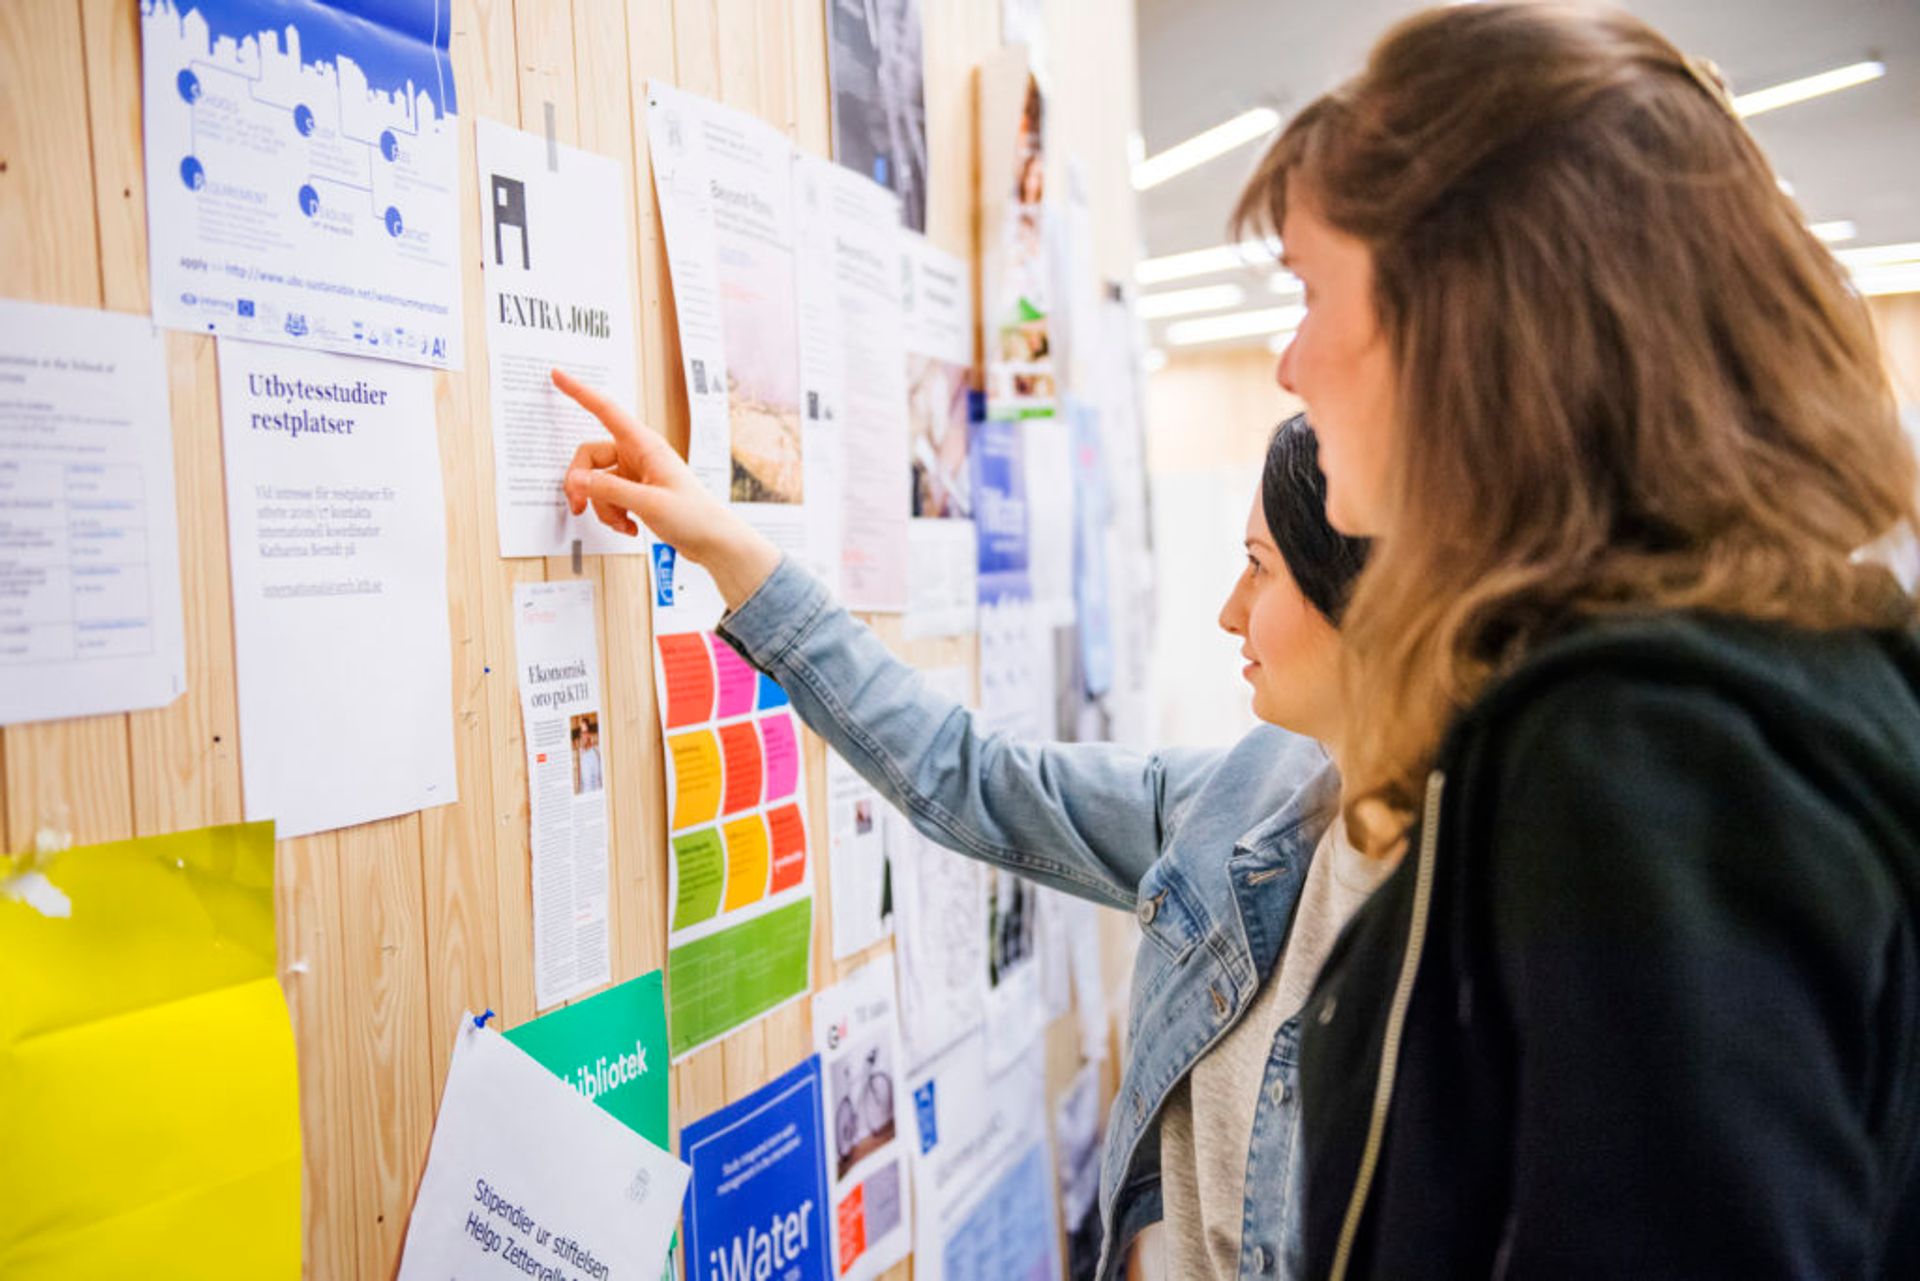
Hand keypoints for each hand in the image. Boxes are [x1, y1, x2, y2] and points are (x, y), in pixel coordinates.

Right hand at [553, 369, 779, 606]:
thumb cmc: (694, 516)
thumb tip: (576, 480)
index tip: (558, 376)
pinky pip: (608, 497)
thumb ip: (609, 490)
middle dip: (581, 483)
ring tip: (621, 522)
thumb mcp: (649, 503)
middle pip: (590, 456)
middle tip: (579, 506)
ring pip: (597, 482)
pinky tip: (629, 526)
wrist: (713, 541)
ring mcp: (636, 473)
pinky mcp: (636, 491)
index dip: (579, 392)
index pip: (605, 410)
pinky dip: (612, 514)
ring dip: (602, 506)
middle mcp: (638, 454)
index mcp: (644, 445)